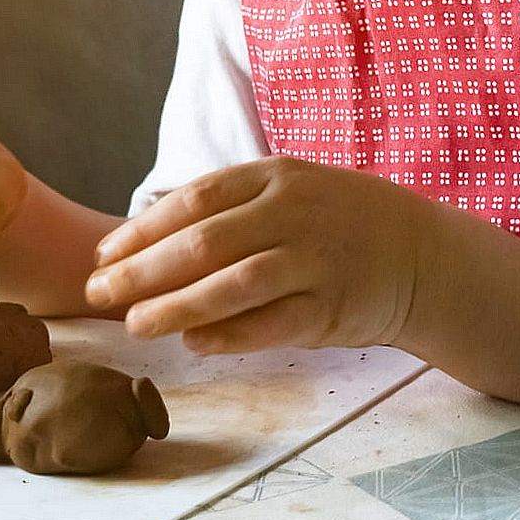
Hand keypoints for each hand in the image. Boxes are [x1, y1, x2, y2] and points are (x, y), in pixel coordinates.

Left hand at [85, 157, 427, 353]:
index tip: (102, 255)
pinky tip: (194, 343)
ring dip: (177, 306)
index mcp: (275, 177)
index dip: (142, 229)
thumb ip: (228, 208)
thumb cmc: (335, 222)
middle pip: (204, 243)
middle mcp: (293, 213)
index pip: (193, 199)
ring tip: (135, 324)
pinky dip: (229, 335)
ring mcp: (315, 260)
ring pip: (233, 285)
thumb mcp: (288, 192)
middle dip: (143, 270)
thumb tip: (145, 236)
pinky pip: (271, 324)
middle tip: (99, 294)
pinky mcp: (332, 308)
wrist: (419, 254)